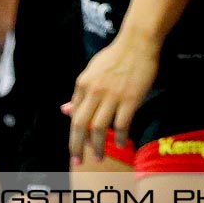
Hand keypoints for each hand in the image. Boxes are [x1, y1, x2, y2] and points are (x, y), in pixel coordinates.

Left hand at [68, 33, 157, 164]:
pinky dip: (119, 137)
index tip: (77, 147)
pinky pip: (121, 124)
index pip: (74, 115)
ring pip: (98, 128)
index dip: (74, 133)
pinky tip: (120, 143)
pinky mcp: (130, 99)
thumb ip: (80, 93)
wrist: (138, 42)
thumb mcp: (92, 71)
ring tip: (98, 157)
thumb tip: (65, 110)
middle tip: (78, 161)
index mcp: (83, 83)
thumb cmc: (116, 56)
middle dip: (77, 147)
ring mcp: (112, 95)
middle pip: (80, 125)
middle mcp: (94, 91)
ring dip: (97, 146)